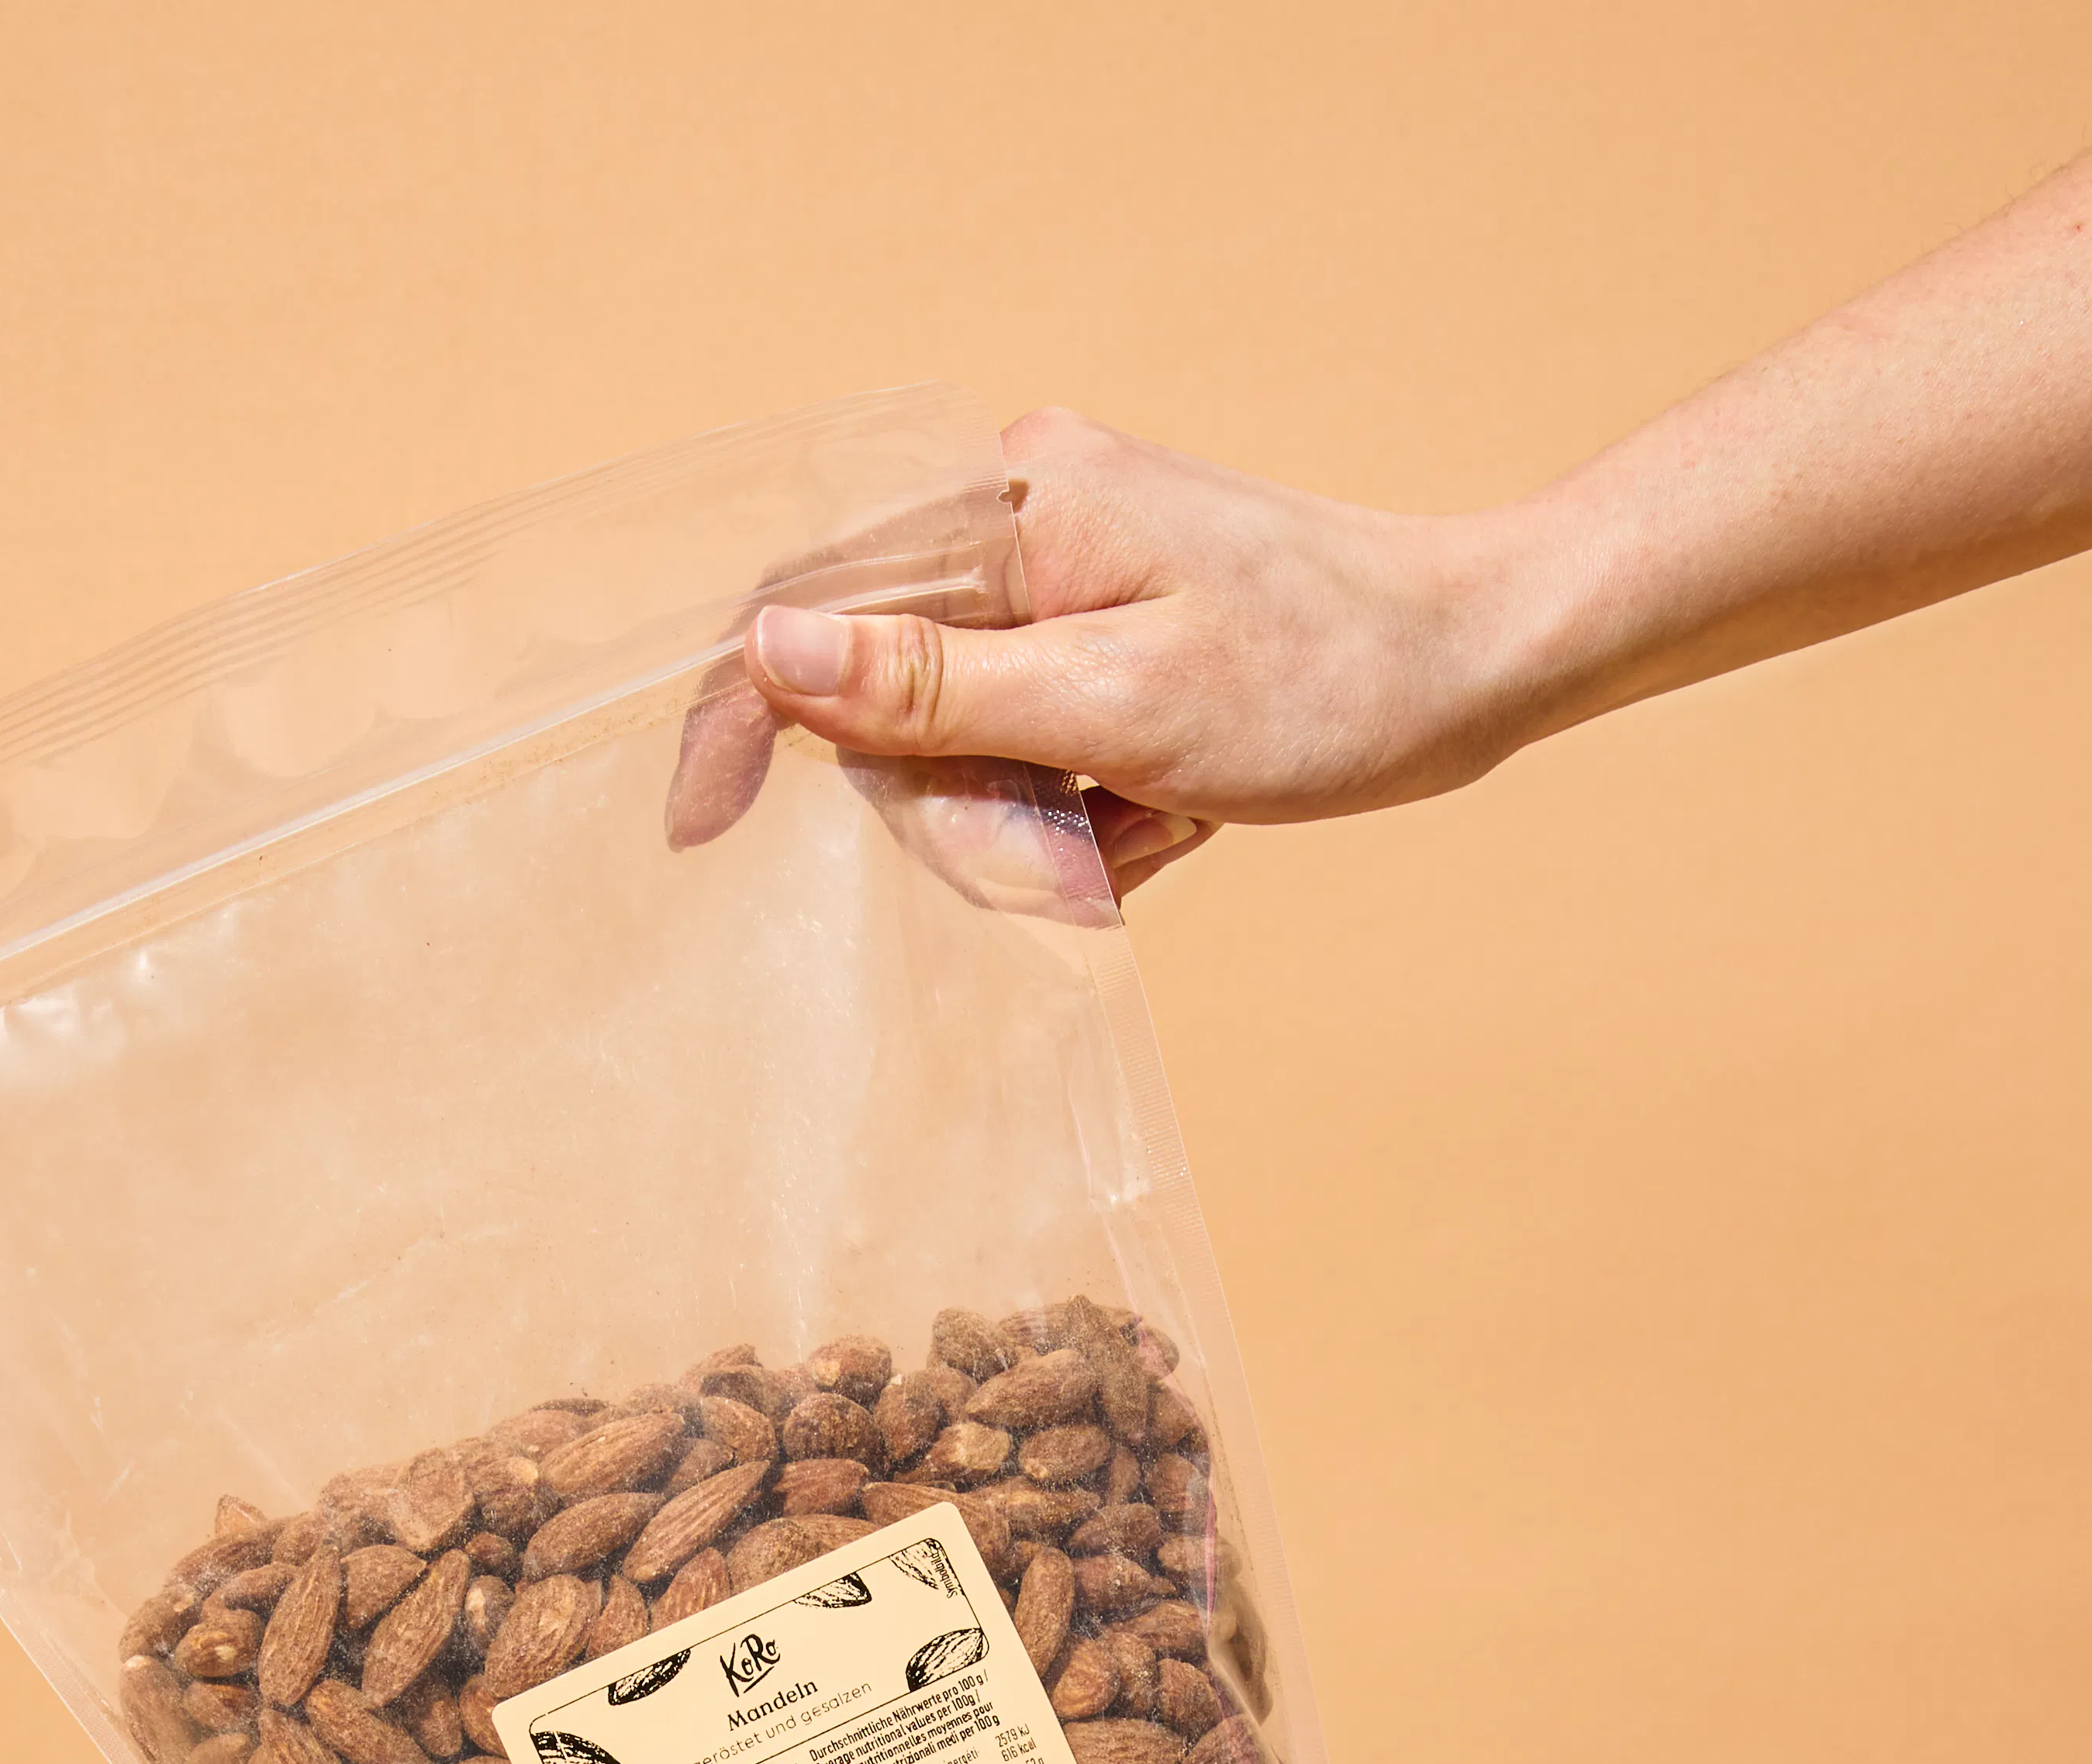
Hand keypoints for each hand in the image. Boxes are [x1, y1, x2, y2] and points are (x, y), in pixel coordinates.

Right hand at [694, 409, 1523, 899]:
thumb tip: (772, 651)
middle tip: (1078, 844)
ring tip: (1153, 821)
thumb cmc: (1325, 682)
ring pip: (967, 735)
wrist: (1479, 662)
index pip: (817, 605)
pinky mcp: (1108, 622)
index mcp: (1016, 501)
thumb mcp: (1117, 706)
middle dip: (966, 800)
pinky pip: (1036, 739)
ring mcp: (1070, 567)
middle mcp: (1029, 509)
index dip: (744, 720)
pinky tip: (1171, 808)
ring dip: (1041, 814)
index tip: (703, 831)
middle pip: (893, 691)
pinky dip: (1089, 802)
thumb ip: (933, 686)